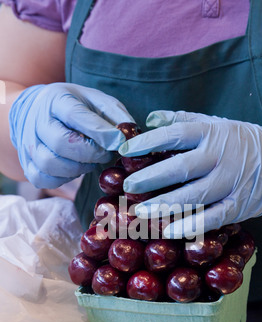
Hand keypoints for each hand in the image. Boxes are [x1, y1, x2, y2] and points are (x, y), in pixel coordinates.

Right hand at [9, 83, 134, 187]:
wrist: (36, 111)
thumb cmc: (74, 106)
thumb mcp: (95, 100)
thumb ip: (115, 114)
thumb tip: (130, 136)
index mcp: (56, 99)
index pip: (75, 116)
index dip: (100, 132)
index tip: (119, 142)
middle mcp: (37, 121)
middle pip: (62, 144)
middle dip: (91, 154)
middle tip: (105, 154)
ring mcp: (29, 144)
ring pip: (51, 164)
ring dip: (78, 168)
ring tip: (90, 160)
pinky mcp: (27, 165)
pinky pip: (44, 179)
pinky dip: (63, 179)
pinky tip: (74, 168)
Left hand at [119, 110, 261, 237]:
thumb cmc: (246, 142)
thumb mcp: (219, 123)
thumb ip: (185, 120)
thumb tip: (151, 118)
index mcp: (213, 132)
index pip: (175, 134)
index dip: (148, 142)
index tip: (125, 151)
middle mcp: (221, 156)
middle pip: (181, 167)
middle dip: (151, 178)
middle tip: (128, 186)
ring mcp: (231, 182)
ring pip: (194, 195)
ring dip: (165, 205)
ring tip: (140, 212)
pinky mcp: (240, 205)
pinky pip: (213, 217)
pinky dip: (192, 224)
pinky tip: (170, 230)